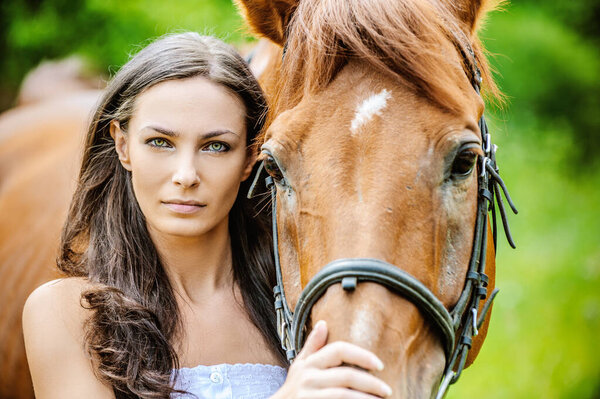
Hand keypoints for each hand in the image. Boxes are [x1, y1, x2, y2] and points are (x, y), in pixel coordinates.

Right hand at [273, 320, 391, 398]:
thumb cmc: (294, 390)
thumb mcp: (299, 367)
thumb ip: (313, 346)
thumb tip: (323, 323)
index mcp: (309, 363)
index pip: (339, 350)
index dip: (361, 355)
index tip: (379, 364)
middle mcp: (308, 377)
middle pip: (346, 375)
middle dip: (371, 383)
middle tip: (386, 390)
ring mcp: (309, 395)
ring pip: (344, 395)